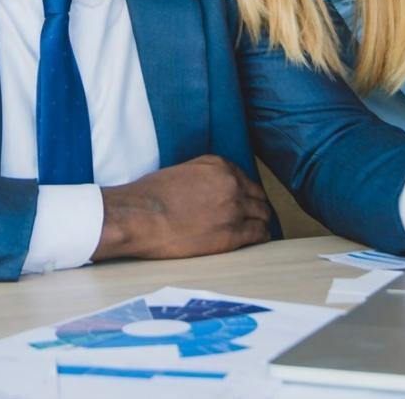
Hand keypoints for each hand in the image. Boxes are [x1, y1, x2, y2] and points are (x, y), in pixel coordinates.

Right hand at [93, 155, 271, 260]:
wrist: (141, 216)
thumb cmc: (151, 196)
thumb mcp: (181, 172)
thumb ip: (203, 177)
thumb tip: (210, 192)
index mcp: (219, 166)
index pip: (243, 179)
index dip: (244, 192)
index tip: (243, 201)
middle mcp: (232, 184)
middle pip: (257, 196)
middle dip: (256, 206)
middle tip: (253, 216)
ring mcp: (234, 209)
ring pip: (262, 215)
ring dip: (260, 221)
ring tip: (256, 228)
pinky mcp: (232, 234)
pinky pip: (258, 234)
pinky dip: (260, 236)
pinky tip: (257, 239)